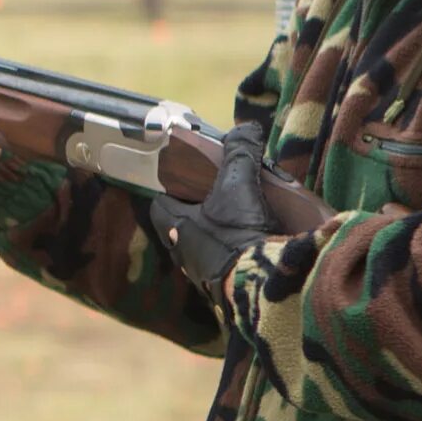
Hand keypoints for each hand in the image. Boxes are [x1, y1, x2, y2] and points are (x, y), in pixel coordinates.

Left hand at [148, 121, 273, 292]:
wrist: (260, 285)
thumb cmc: (237, 234)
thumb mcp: (238, 185)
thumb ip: (239, 155)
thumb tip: (246, 128)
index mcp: (177, 227)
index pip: (161, 205)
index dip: (170, 191)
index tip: (185, 181)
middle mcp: (184, 254)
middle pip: (183, 228)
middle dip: (198, 215)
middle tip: (219, 201)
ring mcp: (203, 275)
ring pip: (203, 251)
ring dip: (217, 239)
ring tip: (242, 223)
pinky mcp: (225, 291)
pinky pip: (225, 270)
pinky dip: (236, 259)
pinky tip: (255, 250)